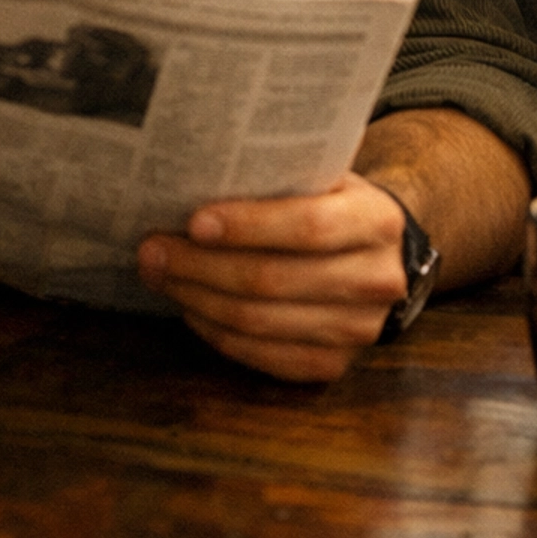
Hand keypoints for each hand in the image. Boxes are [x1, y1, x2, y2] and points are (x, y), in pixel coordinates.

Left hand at [137, 170, 406, 381]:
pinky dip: (217, 332)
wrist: (383, 253)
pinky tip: (191, 307)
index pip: (310, 226)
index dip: (249, 226)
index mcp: (377, 220)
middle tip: (153, 250)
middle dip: (202, 266)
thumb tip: (197, 172)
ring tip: (160, 275)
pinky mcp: (333, 365)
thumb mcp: (325, 174)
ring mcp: (358, 331)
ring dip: (198, 299)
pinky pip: (262, 356)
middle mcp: (377, 280)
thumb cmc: (335, 203)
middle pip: (274, 280)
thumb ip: (282, 173)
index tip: (194, 221)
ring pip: (260, 322)